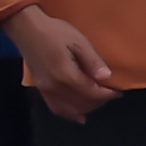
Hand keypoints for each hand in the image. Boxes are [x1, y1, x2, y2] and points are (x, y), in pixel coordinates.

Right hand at [10, 6, 118, 122]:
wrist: (27, 29)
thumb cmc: (55, 32)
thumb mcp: (79, 41)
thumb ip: (92, 61)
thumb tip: (106, 78)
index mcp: (67, 76)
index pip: (92, 94)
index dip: (107, 95)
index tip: (118, 92)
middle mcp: (55, 88)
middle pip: (82, 104)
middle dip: (99, 101)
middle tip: (110, 94)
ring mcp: (46, 91)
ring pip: (70, 110)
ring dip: (87, 108)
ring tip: (97, 100)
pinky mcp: (41, 89)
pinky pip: (56, 108)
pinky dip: (69, 113)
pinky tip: (79, 115)